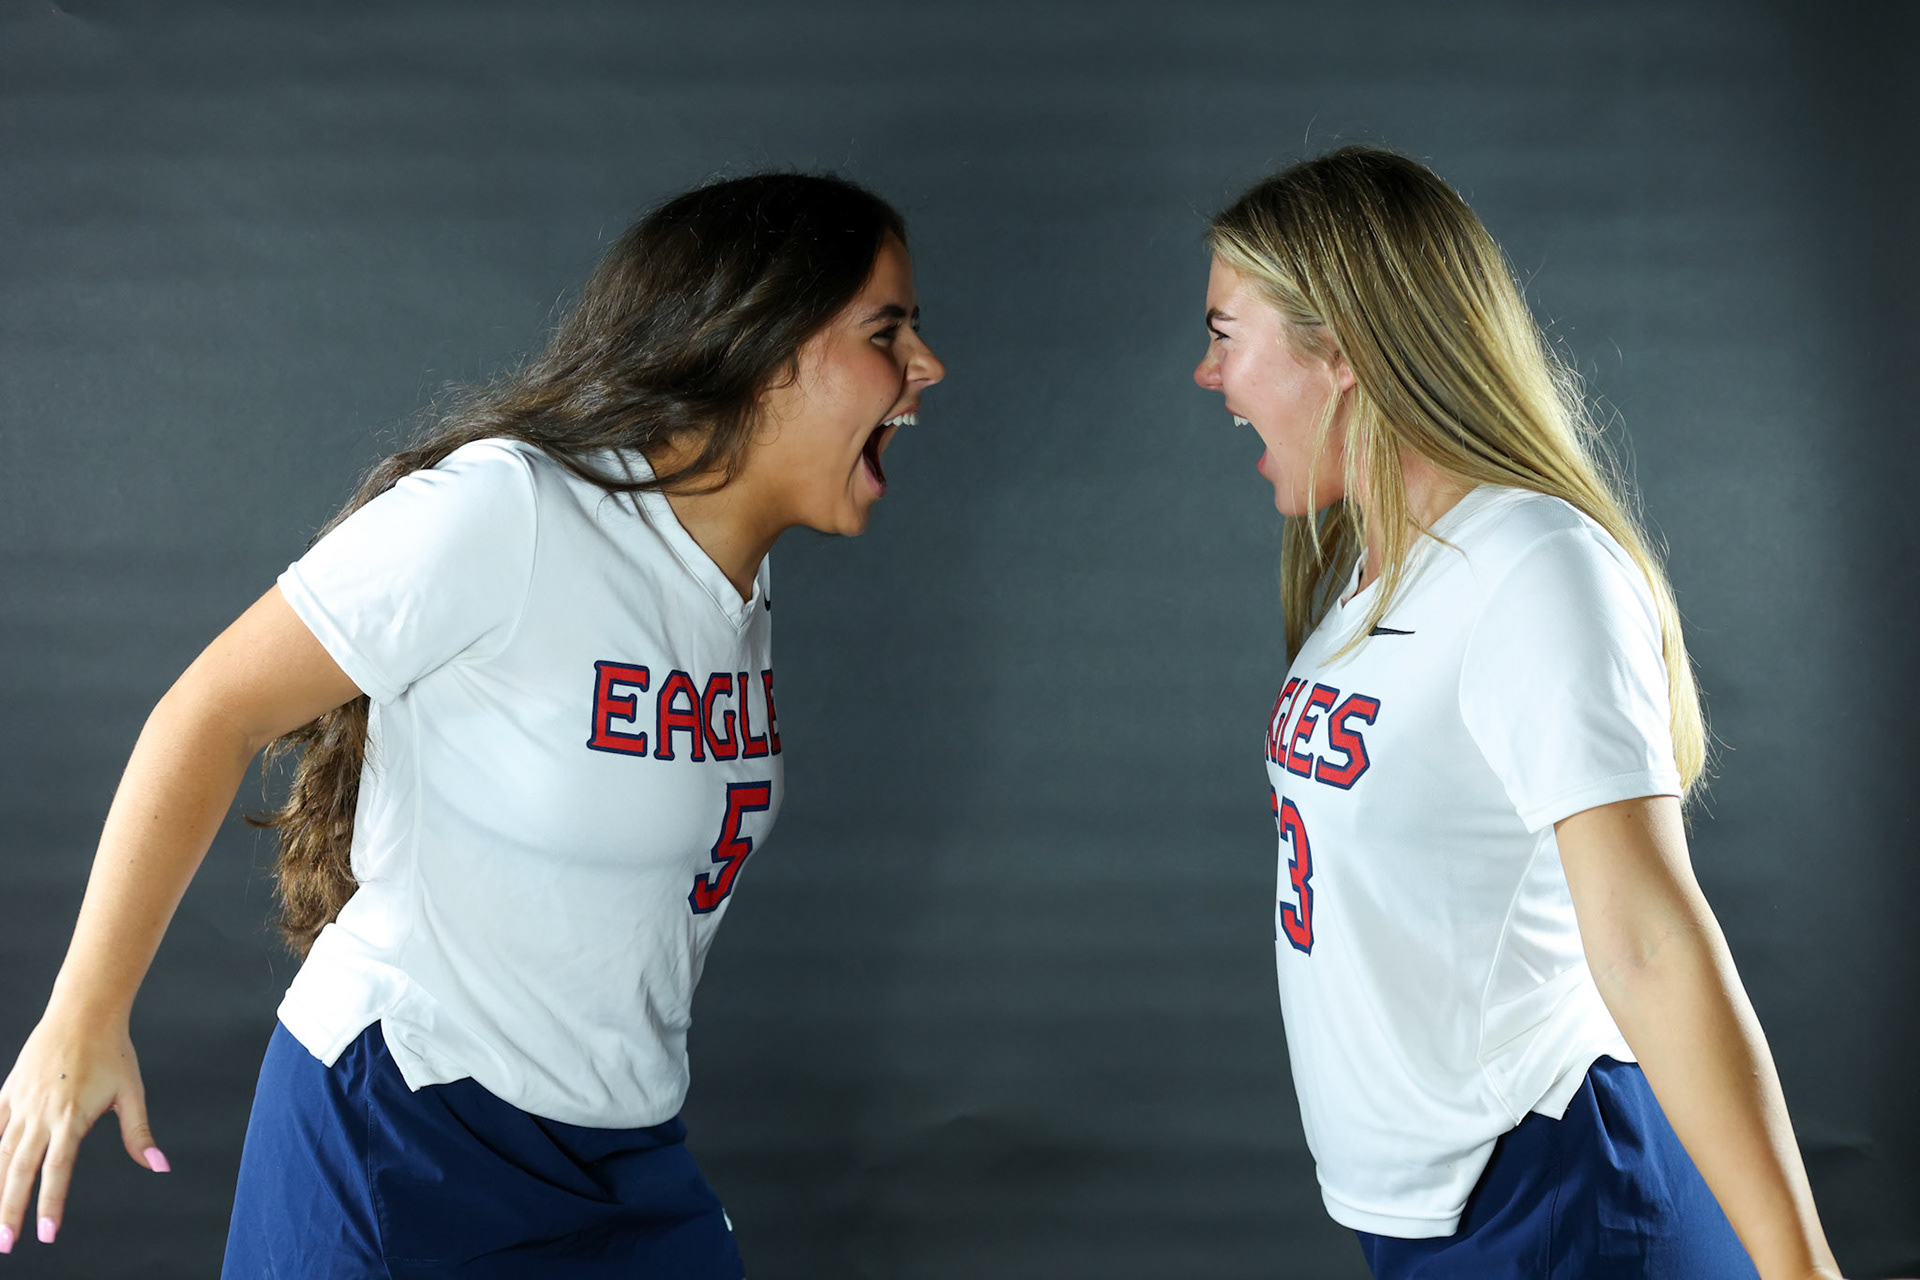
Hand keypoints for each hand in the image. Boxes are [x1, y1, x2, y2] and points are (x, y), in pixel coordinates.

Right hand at [0, 1011, 167, 1251]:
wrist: (83, 1013)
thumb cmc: (113, 1052)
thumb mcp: (131, 1092)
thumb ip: (138, 1134)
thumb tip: (160, 1166)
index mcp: (71, 1117)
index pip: (58, 1170)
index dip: (51, 1203)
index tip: (47, 1234)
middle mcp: (40, 1114)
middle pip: (18, 1170)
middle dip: (10, 1210)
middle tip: (6, 1244)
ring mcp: (20, 1103)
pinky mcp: (8, 1092)